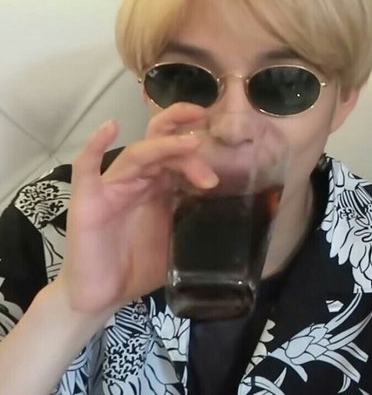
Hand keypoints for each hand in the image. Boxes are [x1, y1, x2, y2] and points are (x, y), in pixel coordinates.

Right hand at [57, 103, 217, 314]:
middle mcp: (136, 181)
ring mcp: (111, 188)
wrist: (101, 296)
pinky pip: (86, 168)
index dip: (196, 158)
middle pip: (159, 147)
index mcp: (157, 188)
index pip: (177, 159)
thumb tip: (234, 216)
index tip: (218, 173)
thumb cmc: (138, 267)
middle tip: (204, 131)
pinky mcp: (87, 200)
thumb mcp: (177, 241)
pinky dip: (94, 146)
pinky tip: (110, 127)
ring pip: (137, 155)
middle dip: (183, 140)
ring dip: (163, 146)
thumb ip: (195, 222)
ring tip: (189, 143)